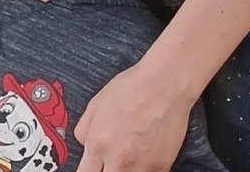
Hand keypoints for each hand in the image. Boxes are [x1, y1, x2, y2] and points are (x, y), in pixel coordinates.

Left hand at [74, 61, 192, 171]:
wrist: (164, 86)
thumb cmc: (129, 89)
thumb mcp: (94, 105)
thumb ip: (85, 131)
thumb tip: (86, 147)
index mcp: (98, 144)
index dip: (88, 170)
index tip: (92, 166)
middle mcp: (119, 160)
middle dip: (105, 170)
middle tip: (110, 160)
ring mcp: (143, 166)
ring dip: (125, 170)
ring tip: (128, 155)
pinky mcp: (163, 166)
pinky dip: (144, 169)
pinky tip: (144, 156)